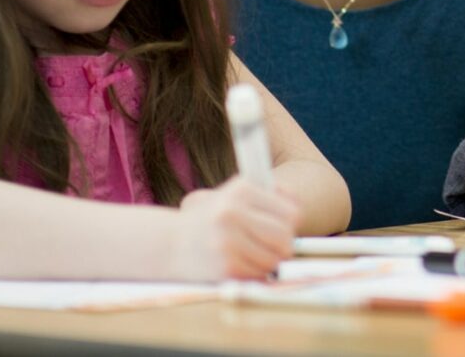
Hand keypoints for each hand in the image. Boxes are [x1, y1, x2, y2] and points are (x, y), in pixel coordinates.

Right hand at [172, 176, 299, 279]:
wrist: (166, 243)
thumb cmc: (209, 218)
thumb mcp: (235, 194)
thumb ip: (271, 195)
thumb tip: (299, 210)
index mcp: (241, 190)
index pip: (292, 212)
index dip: (292, 223)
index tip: (283, 227)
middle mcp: (232, 213)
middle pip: (285, 237)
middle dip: (284, 245)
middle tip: (274, 246)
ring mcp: (227, 242)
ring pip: (274, 259)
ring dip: (269, 261)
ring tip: (253, 254)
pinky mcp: (223, 267)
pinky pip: (258, 275)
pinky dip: (255, 273)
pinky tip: (240, 264)